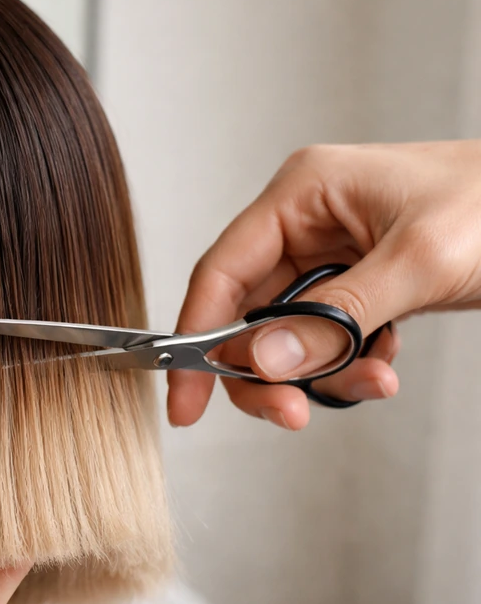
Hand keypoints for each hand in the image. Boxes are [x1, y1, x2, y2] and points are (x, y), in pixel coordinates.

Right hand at [169, 140, 480, 429]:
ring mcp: (332, 252)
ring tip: (370, 381)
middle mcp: (307, 220)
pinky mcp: (358, 281)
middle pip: (248, 311)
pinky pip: (328, 336)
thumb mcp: (418, 262)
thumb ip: (335, 315)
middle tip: (288, 411)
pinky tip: (382, 367)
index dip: (196, 337)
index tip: (185, 397)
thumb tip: (262, 359)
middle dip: (267, 368)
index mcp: (302, 192)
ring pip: (289, 332)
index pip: (222, 271)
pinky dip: (349, 363)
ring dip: (320, 370)